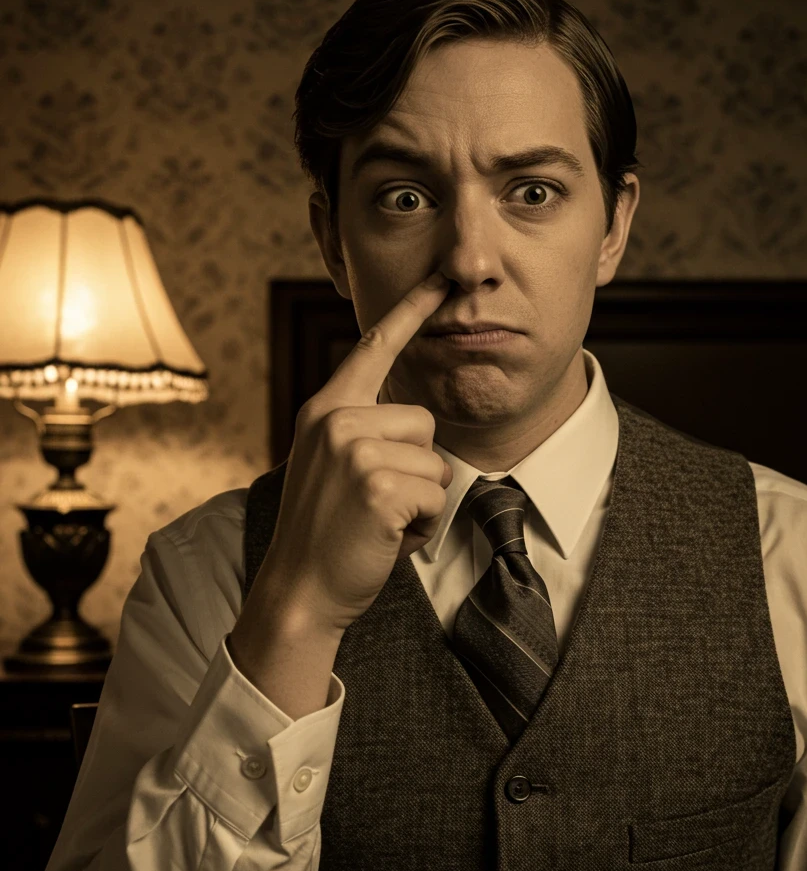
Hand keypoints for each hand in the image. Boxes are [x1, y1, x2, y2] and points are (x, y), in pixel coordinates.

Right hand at [260, 273, 453, 633]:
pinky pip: (435, 497)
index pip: (375, 347)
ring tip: (377, 521)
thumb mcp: (329, 465)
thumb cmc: (324, 534)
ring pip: (435, 462)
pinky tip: (384, 538)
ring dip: (419, 500)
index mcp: (325, 409)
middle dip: (415, 468)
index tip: (442, 279)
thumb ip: (358, 430)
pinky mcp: (379, 485)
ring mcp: (356, 451)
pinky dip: (421, 526)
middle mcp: (337, 420)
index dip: (412, 310)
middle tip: (372, 504)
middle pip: (424, 422)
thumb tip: (409, 417)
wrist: (299, 592)